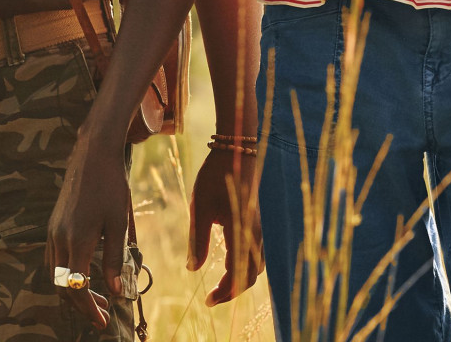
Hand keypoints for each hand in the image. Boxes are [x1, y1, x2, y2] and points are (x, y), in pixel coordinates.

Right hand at [46, 132, 129, 329]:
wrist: (93, 153)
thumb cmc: (111, 185)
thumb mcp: (118, 222)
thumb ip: (114, 258)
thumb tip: (114, 292)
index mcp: (77, 240)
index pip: (76, 288)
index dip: (88, 308)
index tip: (103, 320)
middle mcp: (59, 239)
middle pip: (63, 286)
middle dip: (81, 305)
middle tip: (102, 315)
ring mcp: (53, 231)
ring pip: (56, 274)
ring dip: (73, 290)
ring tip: (95, 298)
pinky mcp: (53, 223)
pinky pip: (55, 258)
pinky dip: (67, 273)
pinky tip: (84, 273)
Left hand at [187, 148, 263, 304]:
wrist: (235, 150)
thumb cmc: (215, 177)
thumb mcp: (200, 208)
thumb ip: (199, 241)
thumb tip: (193, 269)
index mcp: (241, 232)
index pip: (237, 275)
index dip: (224, 292)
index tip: (208, 300)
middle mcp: (254, 233)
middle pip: (251, 275)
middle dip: (233, 291)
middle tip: (212, 297)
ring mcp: (258, 227)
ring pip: (256, 265)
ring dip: (240, 279)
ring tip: (221, 283)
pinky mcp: (256, 220)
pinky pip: (257, 252)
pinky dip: (245, 265)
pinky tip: (230, 262)